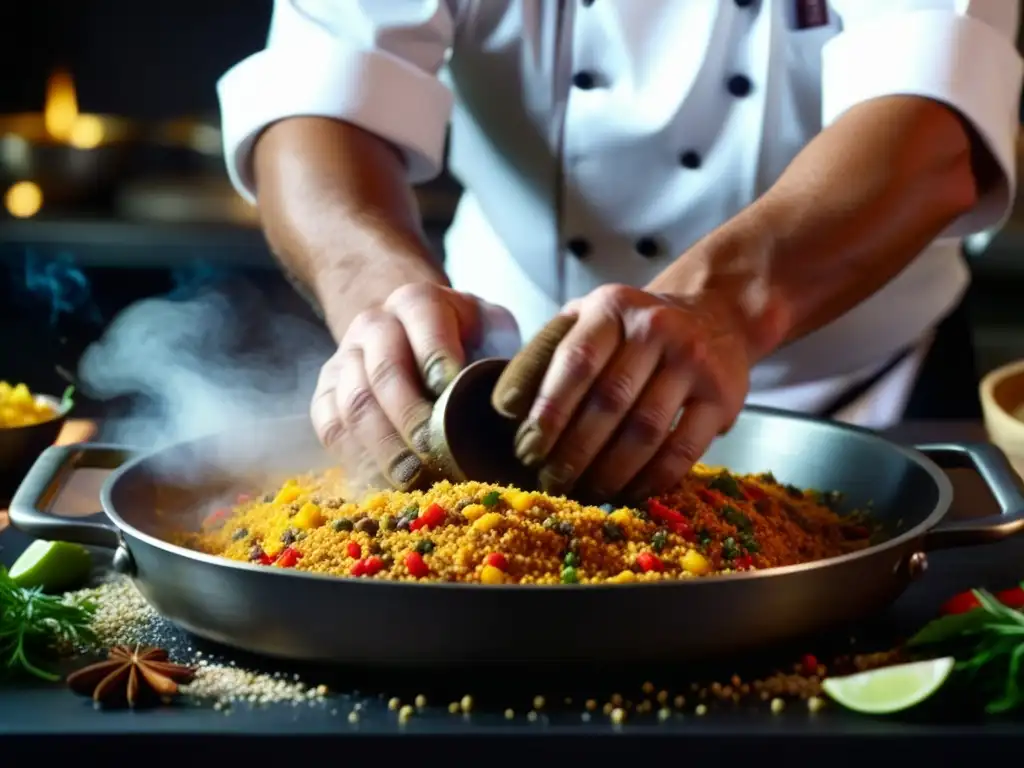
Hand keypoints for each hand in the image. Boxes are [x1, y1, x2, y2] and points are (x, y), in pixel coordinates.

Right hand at [310, 282, 515, 489]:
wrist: (405, 329)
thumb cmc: (463, 339)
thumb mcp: (490, 329)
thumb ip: (505, 353)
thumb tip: (523, 404)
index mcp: (418, 302)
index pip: (425, 322)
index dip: (437, 356)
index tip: (452, 389)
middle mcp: (374, 325)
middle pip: (384, 370)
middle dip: (408, 415)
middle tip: (431, 451)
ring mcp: (344, 361)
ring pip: (353, 403)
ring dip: (381, 445)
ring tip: (409, 478)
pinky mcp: (326, 396)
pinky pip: (331, 428)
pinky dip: (355, 460)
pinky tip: (382, 486)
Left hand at [502, 285, 762, 499]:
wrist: (713, 314)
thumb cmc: (630, 329)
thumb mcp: (584, 321)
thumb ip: (544, 355)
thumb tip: (505, 407)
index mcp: (611, 308)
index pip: (575, 363)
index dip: (549, 412)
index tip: (527, 449)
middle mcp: (655, 328)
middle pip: (609, 402)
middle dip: (574, 451)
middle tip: (550, 482)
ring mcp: (693, 361)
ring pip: (645, 431)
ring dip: (609, 472)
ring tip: (584, 493)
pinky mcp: (723, 396)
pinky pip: (683, 450)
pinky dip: (651, 480)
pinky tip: (628, 493)